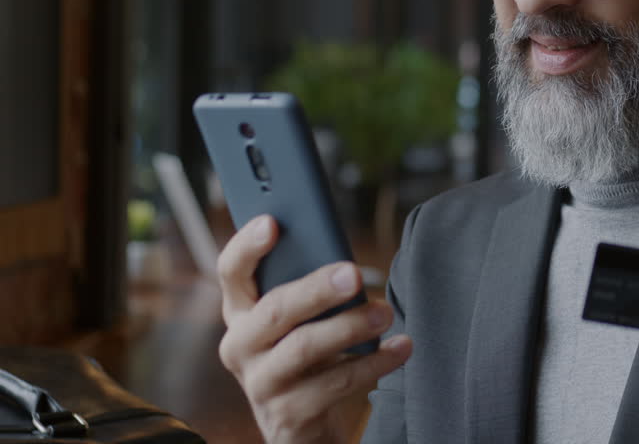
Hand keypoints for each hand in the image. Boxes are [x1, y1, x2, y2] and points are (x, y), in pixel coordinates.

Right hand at [216, 215, 412, 443]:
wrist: (301, 421)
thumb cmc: (306, 351)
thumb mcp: (299, 319)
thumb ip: (307, 287)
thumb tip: (343, 261)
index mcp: (241, 311)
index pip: (231, 272)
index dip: (246, 247)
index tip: (271, 222)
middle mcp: (241, 346)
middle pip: (274, 309)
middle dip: (316, 289)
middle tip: (354, 273)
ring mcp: (261, 383)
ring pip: (304, 348)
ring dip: (350, 327)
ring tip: (385, 313)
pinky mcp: (288, 414)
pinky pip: (335, 384)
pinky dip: (374, 363)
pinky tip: (401, 347)